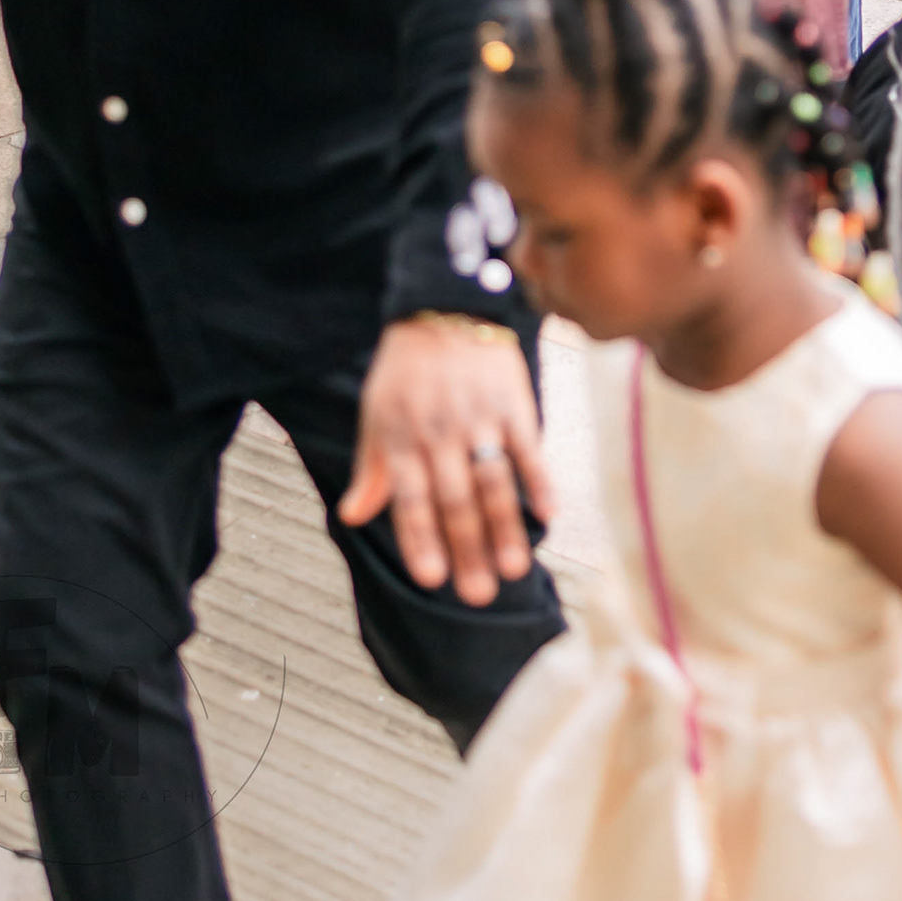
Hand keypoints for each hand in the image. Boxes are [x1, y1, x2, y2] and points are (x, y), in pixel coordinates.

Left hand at [337, 314, 554, 603]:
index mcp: (401, 437)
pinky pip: (527, 445)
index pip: (411, 500)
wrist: (445, 304)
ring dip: (504, 528)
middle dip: (468, 551)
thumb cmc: (405, 367)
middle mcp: (438, 431)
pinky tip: (548, 514)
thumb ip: (372, 468)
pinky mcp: (511, 399)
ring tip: (516, 569)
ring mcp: (478, 416)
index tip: (434, 580)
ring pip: (492, 481)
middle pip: (454, 500)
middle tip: (481, 596)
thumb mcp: (375, 413)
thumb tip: (353, 516)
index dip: (421, 540)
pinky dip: (538, 480)